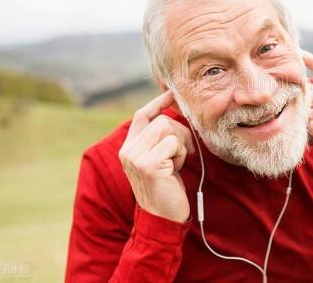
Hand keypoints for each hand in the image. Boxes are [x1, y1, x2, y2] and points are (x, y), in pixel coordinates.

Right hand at [118, 91, 195, 222]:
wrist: (162, 218)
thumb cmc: (166, 187)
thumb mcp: (159, 158)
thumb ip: (159, 138)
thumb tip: (174, 111)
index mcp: (128, 147)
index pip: (142, 115)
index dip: (158, 103)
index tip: (172, 94)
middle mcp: (127, 150)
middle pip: (161, 120)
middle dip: (180, 133)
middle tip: (184, 152)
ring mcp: (135, 157)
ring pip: (167, 128)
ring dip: (180, 144)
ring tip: (176, 163)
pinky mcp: (148, 164)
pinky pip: (173, 143)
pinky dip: (181, 155)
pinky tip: (175, 170)